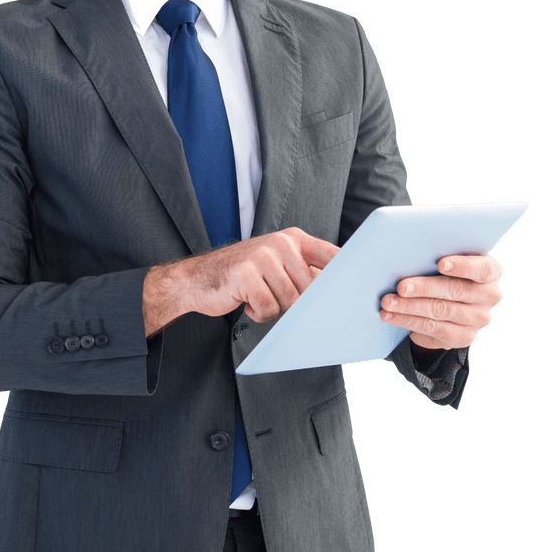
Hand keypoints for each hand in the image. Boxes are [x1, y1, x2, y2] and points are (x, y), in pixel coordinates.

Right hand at [143, 228, 339, 334]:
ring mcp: (262, 256)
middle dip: (298, 304)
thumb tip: (339, 292)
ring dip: (275, 309)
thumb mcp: (277, 265)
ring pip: (291, 300)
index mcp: (293, 238)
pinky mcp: (246, 275)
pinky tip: (246, 303)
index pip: (333, 256)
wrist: (198, 279)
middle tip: (276, 300)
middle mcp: (280, 242)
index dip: (345, 276)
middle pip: (312, 287)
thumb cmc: (243, 277)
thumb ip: (305, 272)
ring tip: (258, 298)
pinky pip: (269, 307)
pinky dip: (259, 313)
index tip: (353, 293)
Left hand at [379, 253, 502, 349]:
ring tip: (388, 303)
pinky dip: (408, 322)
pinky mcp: (463, 337)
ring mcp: (478, 319)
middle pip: (455, 291)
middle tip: (401, 287)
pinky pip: (433, 329)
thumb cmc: (444, 271)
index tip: (440, 263)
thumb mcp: (447, 260)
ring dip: (409, 307)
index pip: (483, 268)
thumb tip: (408, 254)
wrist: (450, 300)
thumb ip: (436, 255)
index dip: (462, 266)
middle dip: (424, 288)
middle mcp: (489, 296)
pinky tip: (392, 316)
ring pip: (440, 311)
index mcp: (490, 271)